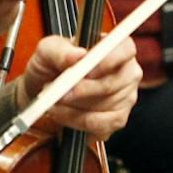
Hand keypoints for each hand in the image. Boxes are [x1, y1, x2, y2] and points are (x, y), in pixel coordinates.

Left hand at [20, 33, 140, 139]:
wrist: (45, 91)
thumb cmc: (51, 66)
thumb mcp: (47, 51)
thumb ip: (60, 50)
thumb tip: (78, 55)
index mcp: (115, 47)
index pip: (126, 49)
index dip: (109, 60)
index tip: (87, 70)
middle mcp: (127, 71)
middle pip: (115, 82)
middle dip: (84, 90)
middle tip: (60, 91)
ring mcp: (126, 97)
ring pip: (106, 105)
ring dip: (75, 106)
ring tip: (53, 101)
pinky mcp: (117, 119)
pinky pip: (102, 124)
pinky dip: (77, 121)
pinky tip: (62, 114)